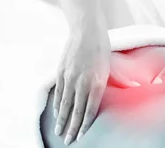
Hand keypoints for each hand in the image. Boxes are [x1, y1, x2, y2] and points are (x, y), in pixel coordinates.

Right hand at [53, 13, 139, 143]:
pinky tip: (57, 112)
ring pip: (65, 103)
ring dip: (62, 119)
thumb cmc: (101, 47)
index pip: (89, 110)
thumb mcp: (107, 67)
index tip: (80, 137)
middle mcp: (82, 82)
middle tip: (68, 142)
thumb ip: (100, 85)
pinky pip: (59, 91)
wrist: (86, 28)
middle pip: (76, 110)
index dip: (84, 125)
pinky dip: (57, 104)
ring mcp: (70, 76)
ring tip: (59, 132)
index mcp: (97, 82)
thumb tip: (96, 101)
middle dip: (72, 128)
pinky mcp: (61, 70)